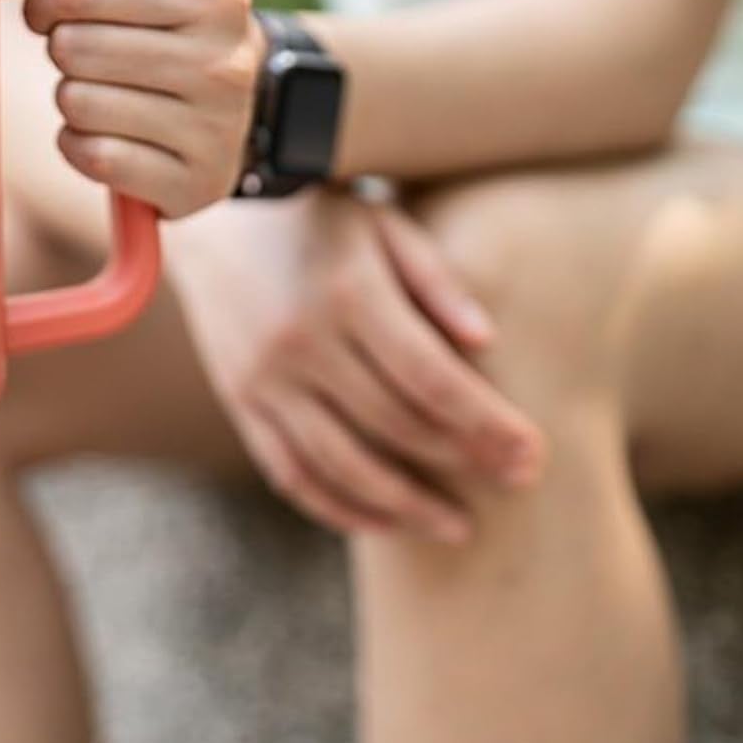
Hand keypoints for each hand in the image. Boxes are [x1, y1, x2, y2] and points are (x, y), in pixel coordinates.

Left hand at [16, 0, 264, 217]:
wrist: (241, 97)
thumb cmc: (172, 10)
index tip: (57, 3)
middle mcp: (225, 60)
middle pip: (73, 47)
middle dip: (62, 45)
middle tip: (89, 47)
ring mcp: (215, 129)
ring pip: (77, 104)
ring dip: (73, 95)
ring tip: (111, 88)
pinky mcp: (193, 184)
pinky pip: (91, 157)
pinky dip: (82, 143)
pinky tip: (115, 131)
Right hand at [166, 189, 545, 543]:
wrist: (209, 218)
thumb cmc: (315, 215)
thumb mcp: (381, 223)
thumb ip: (434, 278)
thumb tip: (488, 342)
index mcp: (348, 293)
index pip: (431, 378)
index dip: (487, 423)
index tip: (532, 454)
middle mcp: (301, 342)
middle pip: (395, 424)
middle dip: (463, 462)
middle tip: (516, 483)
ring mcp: (263, 378)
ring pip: (341, 464)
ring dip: (405, 506)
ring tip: (456, 527)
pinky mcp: (239, 401)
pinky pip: (289, 472)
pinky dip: (338, 507)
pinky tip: (384, 522)